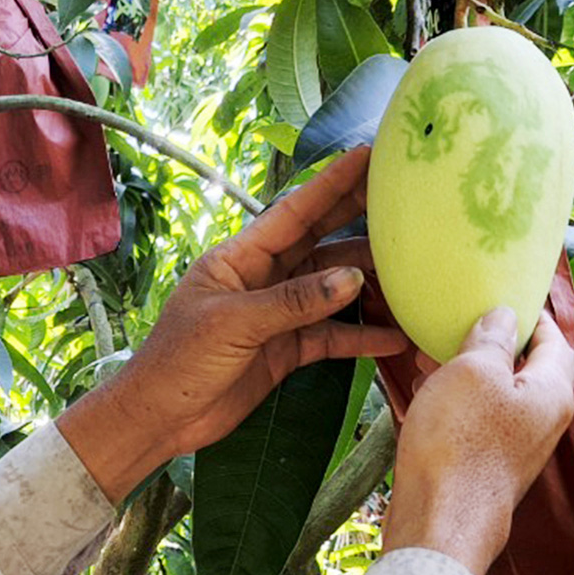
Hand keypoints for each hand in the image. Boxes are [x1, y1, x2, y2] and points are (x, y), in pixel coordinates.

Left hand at [58, 147, 408, 500]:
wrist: (159, 419)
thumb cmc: (178, 361)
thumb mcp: (233, 324)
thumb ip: (292, 301)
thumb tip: (350, 277)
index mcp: (239, 257)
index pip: (293, 212)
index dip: (332, 183)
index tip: (369, 155)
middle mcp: (262, 278)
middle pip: (319, 241)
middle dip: (360, 218)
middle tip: (406, 196)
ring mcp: (276, 314)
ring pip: (332, 288)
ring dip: (369, 281)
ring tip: (414, 269)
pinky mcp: (286, 350)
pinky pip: (331, 336)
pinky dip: (362, 336)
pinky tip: (397, 336)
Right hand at [381, 305, 573, 574]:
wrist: (439, 521)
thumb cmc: (459, 443)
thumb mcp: (472, 371)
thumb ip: (491, 338)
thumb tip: (503, 317)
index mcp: (552, 392)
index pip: (554, 338)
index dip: (531, 313)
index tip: (504, 294)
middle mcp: (544, 420)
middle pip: (525, 367)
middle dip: (489, 343)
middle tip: (454, 324)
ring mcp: (517, 447)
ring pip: (496, 394)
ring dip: (465, 372)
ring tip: (427, 357)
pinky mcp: (488, 466)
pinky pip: (477, 421)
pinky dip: (455, 402)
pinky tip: (424, 395)